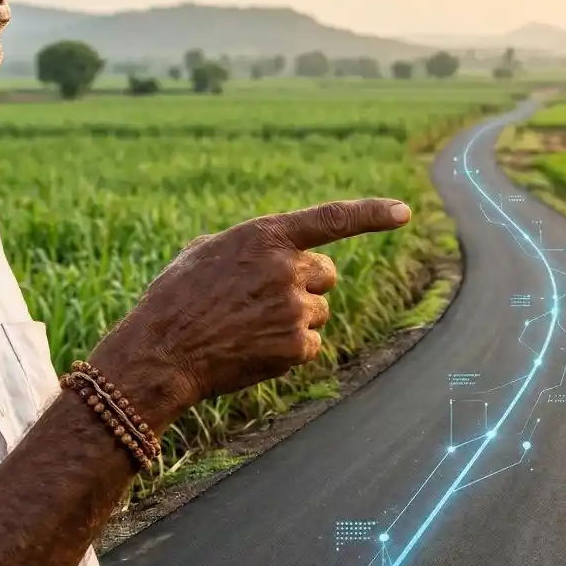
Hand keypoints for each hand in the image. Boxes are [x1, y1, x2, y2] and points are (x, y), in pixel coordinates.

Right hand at [89, 198, 411, 429]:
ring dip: (295, 319)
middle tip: (264, 301)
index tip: (404, 212)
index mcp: (264, 236)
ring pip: (319, 311)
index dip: (371, 214)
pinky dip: (290, 349)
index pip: (331, 219)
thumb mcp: (204, 252)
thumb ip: (249, 244)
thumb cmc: (175, 300)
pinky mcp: (298, 345)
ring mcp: (294, 307)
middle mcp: (286, 267)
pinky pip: (312, 344)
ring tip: (248, 327)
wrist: (161, 353)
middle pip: (326, 275)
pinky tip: (254, 349)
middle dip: (305, 286)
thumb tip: (276, 250)